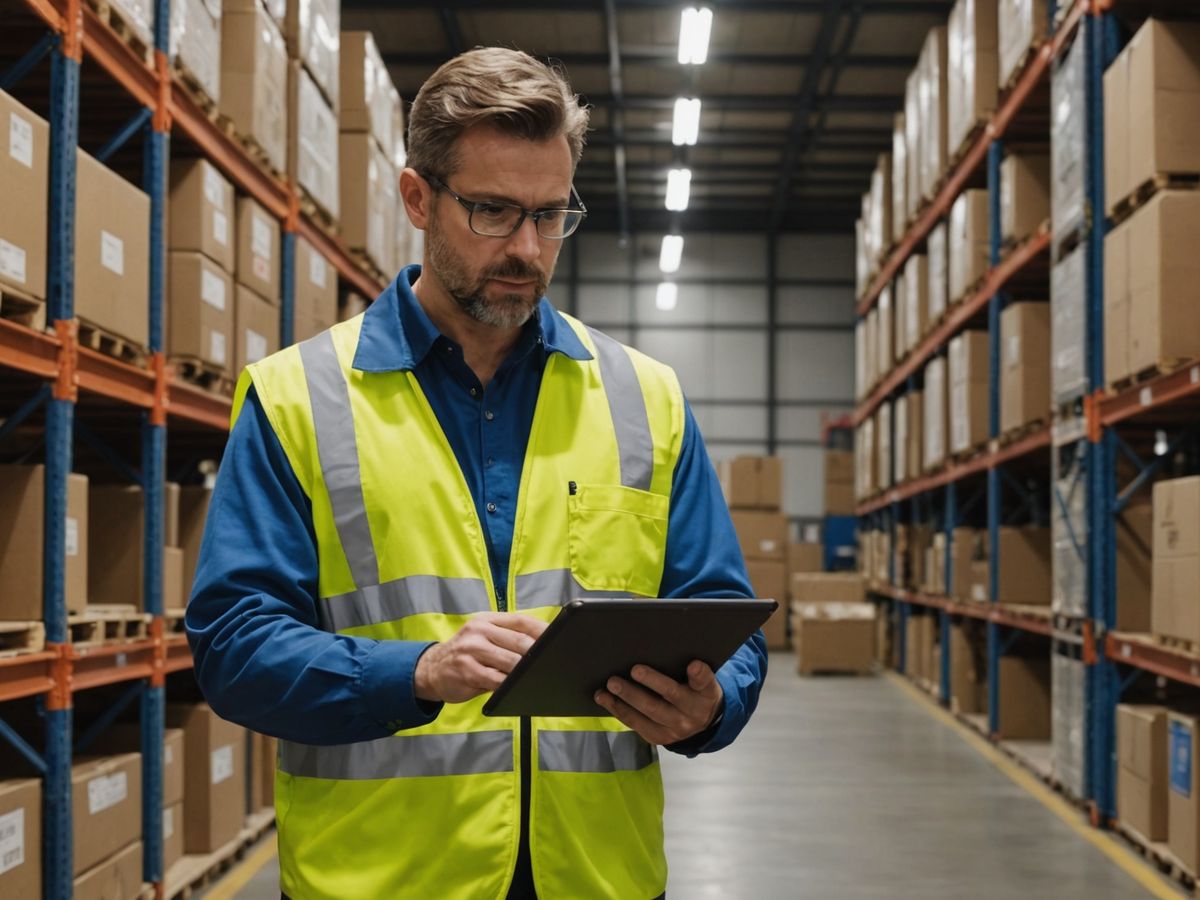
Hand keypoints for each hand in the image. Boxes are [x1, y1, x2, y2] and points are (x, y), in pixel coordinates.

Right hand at [414, 613, 546, 702]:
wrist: (430, 670)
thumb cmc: (465, 655)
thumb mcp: (482, 637)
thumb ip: (506, 638)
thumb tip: (541, 646)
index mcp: (485, 620)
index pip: (521, 621)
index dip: (542, 630)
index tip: (558, 638)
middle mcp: (478, 631)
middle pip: (519, 640)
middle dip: (538, 653)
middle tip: (554, 662)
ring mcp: (471, 650)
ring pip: (510, 661)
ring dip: (526, 671)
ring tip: (538, 676)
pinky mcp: (467, 670)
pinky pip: (496, 679)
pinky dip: (510, 684)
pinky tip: (517, 687)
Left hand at [594, 661, 722, 745]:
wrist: (704, 722)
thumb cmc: (697, 691)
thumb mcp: (704, 680)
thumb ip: (694, 672)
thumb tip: (668, 651)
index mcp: (706, 694)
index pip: (704, 682)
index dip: (699, 674)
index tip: (693, 665)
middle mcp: (692, 714)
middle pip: (668, 697)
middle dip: (644, 687)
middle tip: (628, 672)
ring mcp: (675, 729)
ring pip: (647, 714)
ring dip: (624, 700)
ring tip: (608, 687)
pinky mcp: (660, 738)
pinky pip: (637, 724)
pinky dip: (619, 710)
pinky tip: (605, 699)